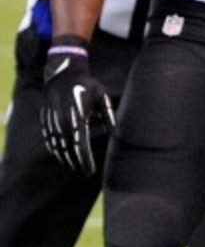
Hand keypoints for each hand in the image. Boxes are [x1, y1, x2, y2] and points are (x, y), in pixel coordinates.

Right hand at [40, 35, 114, 175]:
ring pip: (58, 147)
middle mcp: (62, 121)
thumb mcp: (102, 96)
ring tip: (76, 168)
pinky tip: (63, 156)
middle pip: (68, 149)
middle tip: (85, 173)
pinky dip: (56, 150)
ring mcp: (52, 122)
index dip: (84, 159)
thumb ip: (109, 114)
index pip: (80, 144)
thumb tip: (116, 132)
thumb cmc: (87, 84)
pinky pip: (50, 140)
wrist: (62, 74)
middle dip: (76, 163)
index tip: (90, 169)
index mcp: (77, 116)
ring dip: (66, 159)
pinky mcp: (46, 121)